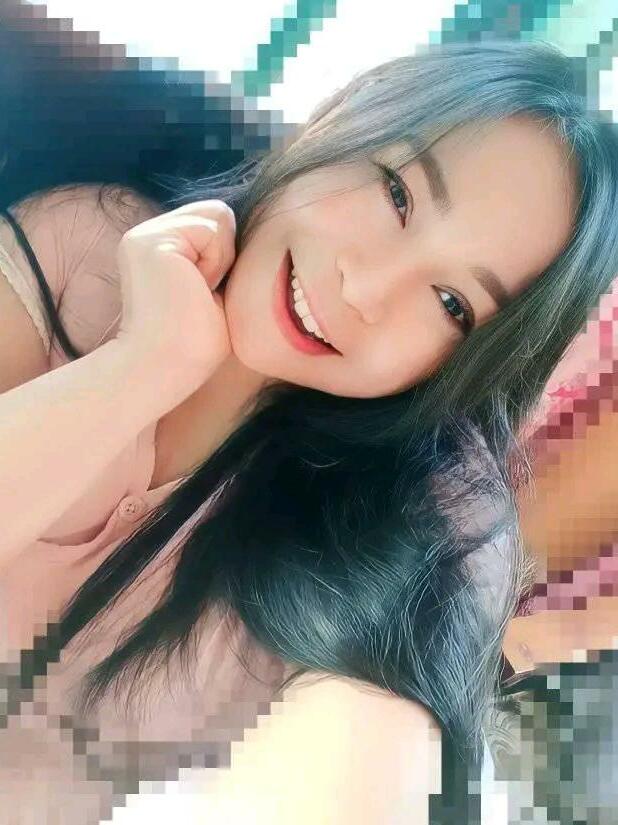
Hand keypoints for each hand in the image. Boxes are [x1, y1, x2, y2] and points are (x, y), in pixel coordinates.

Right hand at [114, 199, 236, 400]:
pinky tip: (192, 289)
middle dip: (225, 254)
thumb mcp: (215, 292)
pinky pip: (212, 228)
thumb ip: (220, 256)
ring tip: (195, 293)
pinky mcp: (150, 240)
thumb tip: (239, 226)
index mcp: (161, 249)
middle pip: (219, 214)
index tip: (204, 296)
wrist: (167, 368)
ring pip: (218, 216)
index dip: (226, 258)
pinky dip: (215, 261)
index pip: (215, 224)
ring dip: (221, 259)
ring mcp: (145, 234)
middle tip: (200, 294)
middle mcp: (147, 236)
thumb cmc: (196, 345)